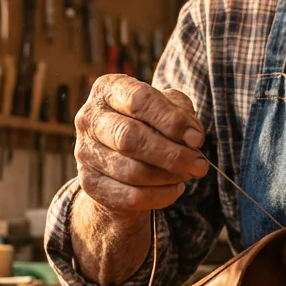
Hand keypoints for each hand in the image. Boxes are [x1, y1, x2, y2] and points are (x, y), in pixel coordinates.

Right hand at [74, 74, 207, 220]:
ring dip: (168, 176)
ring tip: (187, 174)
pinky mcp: (90, 183)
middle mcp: (89, 118)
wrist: (123, 159)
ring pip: (132, 171)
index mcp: (108, 89)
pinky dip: (160, 196)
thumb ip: (182, 114)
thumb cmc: (150, 124)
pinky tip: (174, 189)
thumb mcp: (168, 109)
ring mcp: (85, 152)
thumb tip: (192, 137)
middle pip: (130, 138)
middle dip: (172, 154)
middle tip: (200, 165)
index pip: (139, 101)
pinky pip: (130, 196)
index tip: (197, 139)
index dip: (172, 121)